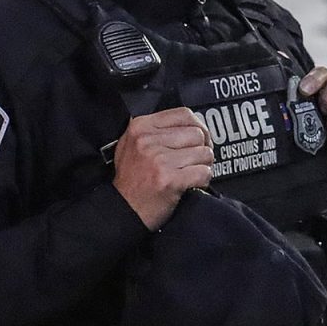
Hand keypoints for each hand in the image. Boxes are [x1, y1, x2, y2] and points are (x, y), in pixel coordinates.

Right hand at [110, 107, 214, 229]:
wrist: (121, 211)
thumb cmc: (130, 180)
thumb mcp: (132, 145)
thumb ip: (156, 130)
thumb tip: (190, 123)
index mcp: (140, 127)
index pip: (183, 114)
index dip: (198, 126)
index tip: (199, 139)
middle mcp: (148, 141)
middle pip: (197, 134)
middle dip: (203, 148)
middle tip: (197, 160)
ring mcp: (159, 160)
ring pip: (204, 153)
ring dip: (204, 165)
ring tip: (193, 173)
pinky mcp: (170, 180)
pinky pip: (203, 172)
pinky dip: (203, 180)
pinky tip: (193, 184)